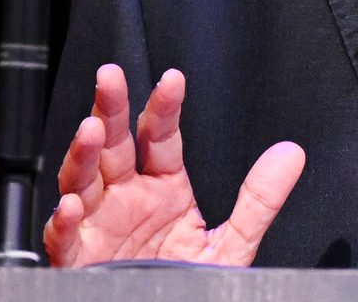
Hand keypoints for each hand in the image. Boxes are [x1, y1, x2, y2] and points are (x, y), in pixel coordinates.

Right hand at [44, 64, 304, 266]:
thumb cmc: (192, 285)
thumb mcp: (230, 245)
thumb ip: (258, 200)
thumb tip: (291, 155)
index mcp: (164, 190)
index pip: (161, 137)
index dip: (164, 107)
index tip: (173, 80)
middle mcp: (127, 201)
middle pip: (114, 145)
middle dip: (111, 109)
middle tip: (111, 77)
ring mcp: (100, 228)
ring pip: (82, 181)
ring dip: (83, 155)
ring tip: (91, 129)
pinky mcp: (79, 261)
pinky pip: (65, 240)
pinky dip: (65, 222)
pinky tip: (74, 204)